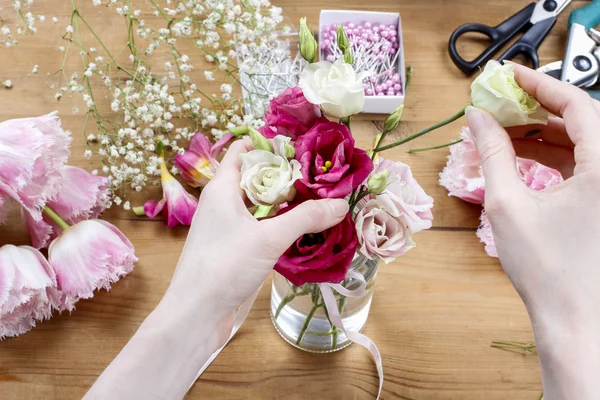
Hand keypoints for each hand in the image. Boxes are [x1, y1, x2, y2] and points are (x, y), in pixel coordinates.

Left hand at [85, 140, 348, 399]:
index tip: (299, 145)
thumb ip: (306, 218)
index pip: (242, 151)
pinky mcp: (232, 249)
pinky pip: (258, 228)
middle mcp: (221, 203)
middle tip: (319, 175)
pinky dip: (278, 226)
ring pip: (258, 206)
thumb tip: (341, 203)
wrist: (196, 313)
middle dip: (285, 176)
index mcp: (222, 189)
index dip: (268, 144)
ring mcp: (226, 228)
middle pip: (255, 179)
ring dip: (284, 204)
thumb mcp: (270, 238)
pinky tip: (301, 232)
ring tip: (318, 200)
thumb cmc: (225, 266)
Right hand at [466, 64, 599, 399]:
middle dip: (537, 109)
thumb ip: (491, 152)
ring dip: (543, 133)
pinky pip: (583, 165)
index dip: (539, 85)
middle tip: (499, 105)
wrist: (578, 322)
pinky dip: (553, 156)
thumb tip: (476, 118)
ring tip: (503, 131)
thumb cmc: (546, 268)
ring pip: (582, 143)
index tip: (508, 76)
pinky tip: (521, 157)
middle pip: (581, 120)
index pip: (577, 104)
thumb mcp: (508, 203)